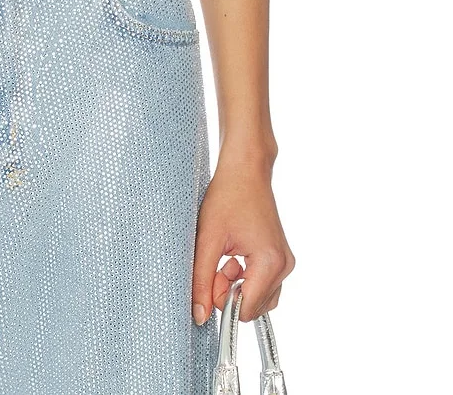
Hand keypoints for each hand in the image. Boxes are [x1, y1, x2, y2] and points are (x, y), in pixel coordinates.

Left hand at [191, 147, 294, 326]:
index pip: (246, 309)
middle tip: (217, 263)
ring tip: (225, 257)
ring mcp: (285, 263)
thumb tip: (198, 315)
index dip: (223, 300)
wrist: (246, 170)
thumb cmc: (227, 196)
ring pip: (258, 297)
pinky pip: (263, 284)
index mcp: (270, 263)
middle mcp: (283, 266)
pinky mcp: (281, 258)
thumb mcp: (207, 239)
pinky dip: (245, 278)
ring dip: (237, 285)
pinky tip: (233, 255)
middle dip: (229, 292)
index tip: (210, 277)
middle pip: (253, 306)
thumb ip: (201, 280)